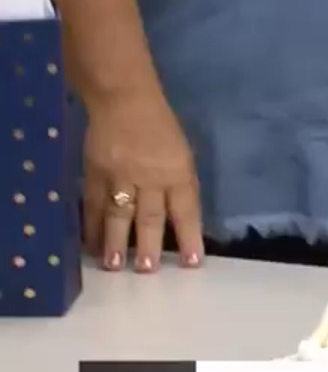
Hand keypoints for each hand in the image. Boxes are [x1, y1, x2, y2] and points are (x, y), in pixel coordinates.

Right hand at [81, 92, 204, 272]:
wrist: (124, 100)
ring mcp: (120, 175)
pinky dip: (92, 226)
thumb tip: (179, 215)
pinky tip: (92, 245)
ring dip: (116, 242)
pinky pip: (94, 204)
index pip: (187, 210)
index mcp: (178, 171)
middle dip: (149, 245)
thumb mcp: (182, 153)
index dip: (190, 237)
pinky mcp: (95, 172)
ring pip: (120, 214)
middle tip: (146, 270)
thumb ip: (180, 183)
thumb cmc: (160, 126)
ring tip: (114, 266)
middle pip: (151, 216)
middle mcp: (150, 176)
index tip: (192, 263)